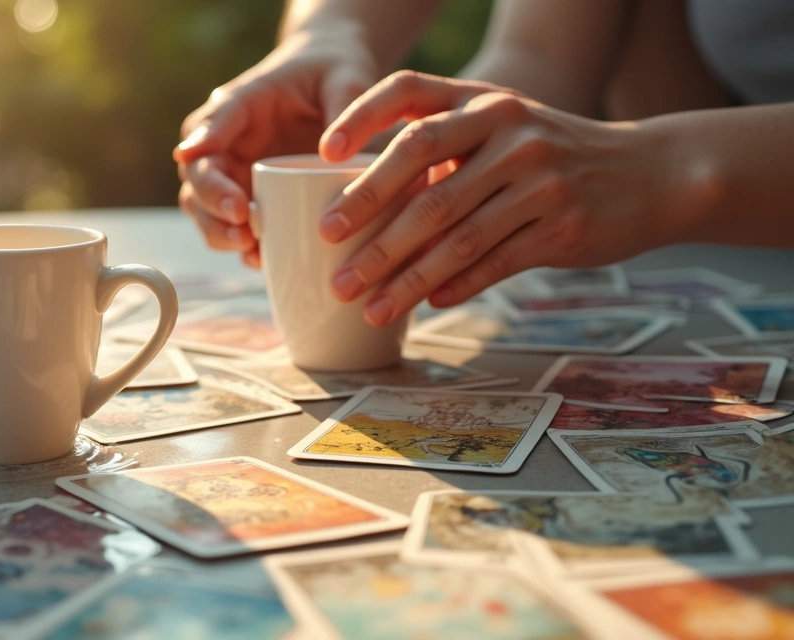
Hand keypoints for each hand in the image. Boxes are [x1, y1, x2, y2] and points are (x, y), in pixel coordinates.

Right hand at [174, 28, 377, 267]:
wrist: (333, 93)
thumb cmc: (333, 78)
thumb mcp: (343, 79)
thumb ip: (342, 103)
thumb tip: (332, 153)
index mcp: (238, 105)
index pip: (211, 122)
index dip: (202, 142)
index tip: (193, 158)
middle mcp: (224, 144)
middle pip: (198, 175)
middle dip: (212, 200)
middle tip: (240, 217)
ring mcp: (232, 178)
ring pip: (205, 210)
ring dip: (219, 230)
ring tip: (247, 245)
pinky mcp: (248, 204)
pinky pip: (235, 231)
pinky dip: (243, 248)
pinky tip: (261, 260)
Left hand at [318, 71, 672, 326]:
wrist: (652, 172)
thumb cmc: (551, 156)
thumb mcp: (502, 133)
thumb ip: (442, 158)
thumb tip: (364, 212)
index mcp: (482, 101)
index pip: (409, 94)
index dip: (361, 115)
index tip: (323, 152)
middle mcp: (508, 130)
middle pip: (424, 174)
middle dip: (369, 215)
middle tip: (329, 248)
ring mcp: (538, 178)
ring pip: (454, 233)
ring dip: (403, 275)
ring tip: (364, 303)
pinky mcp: (562, 226)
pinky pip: (494, 262)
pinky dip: (455, 287)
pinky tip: (425, 305)